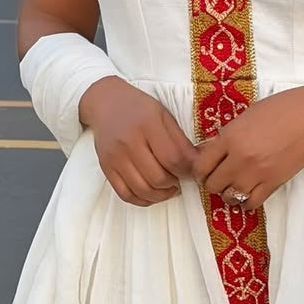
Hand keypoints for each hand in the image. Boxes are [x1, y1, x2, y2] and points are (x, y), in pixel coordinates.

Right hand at [80, 77, 198, 206]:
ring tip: (169, 187)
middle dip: (175, 183)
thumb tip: (197, 164)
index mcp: (148, 124)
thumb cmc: (139, 108)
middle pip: (158, 177)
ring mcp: (115, 157)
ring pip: (142, 190)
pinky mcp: (106, 168)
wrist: (106, 103)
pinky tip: (153, 193)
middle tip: (181, 178)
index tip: (193, 171)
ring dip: (161, 194)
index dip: (187, 170)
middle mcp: (129, 142)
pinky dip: (142, 200)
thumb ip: (180, 139)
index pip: (173, 158)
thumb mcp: (164, 115)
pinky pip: (125, 194)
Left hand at [191, 82, 303, 210]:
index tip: (205, 170)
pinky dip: (246, 201)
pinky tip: (249, 192)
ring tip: (235, 184)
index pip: (201, 165)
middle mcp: (240, 158)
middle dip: (213, 182)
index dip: (200, 170)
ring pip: (229, 197)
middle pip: (213, 184)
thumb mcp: (247, 115)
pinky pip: (251, 203)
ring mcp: (257, 173)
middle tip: (221, 176)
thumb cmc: (281, 108)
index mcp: (230, 137)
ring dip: (229, 192)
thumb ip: (229, 135)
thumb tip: (212, 151)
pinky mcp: (274, 183)